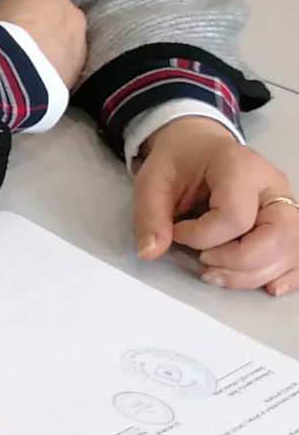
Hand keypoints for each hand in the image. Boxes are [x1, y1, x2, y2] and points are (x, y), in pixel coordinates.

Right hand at [0, 0, 88, 89]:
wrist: (16, 65)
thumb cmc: (1, 32)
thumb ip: (14, 8)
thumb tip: (15, 18)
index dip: (27, 11)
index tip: (16, 22)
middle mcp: (71, 11)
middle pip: (59, 18)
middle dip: (47, 29)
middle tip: (27, 43)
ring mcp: (79, 39)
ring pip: (66, 42)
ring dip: (54, 49)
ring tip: (32, 63)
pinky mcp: (80, 65)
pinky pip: (67, 64)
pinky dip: (57, 68)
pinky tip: (40, 76)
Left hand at [131, 119, 298, 294]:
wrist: (198, 147)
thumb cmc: (179, 164)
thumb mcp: (152, 181)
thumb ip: (150, 215)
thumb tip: (149, 252)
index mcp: (239, 166)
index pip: (234, 216)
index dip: (202, 237)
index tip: (178, 232)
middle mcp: (272, 184)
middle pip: (278, 235)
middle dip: (239, 262)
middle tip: (204, 261)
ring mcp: (285, 203)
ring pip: (291, 249)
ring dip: (255, 274)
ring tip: (218, 274)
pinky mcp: (288, 221)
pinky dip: (287, 274)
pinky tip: (268, 286)